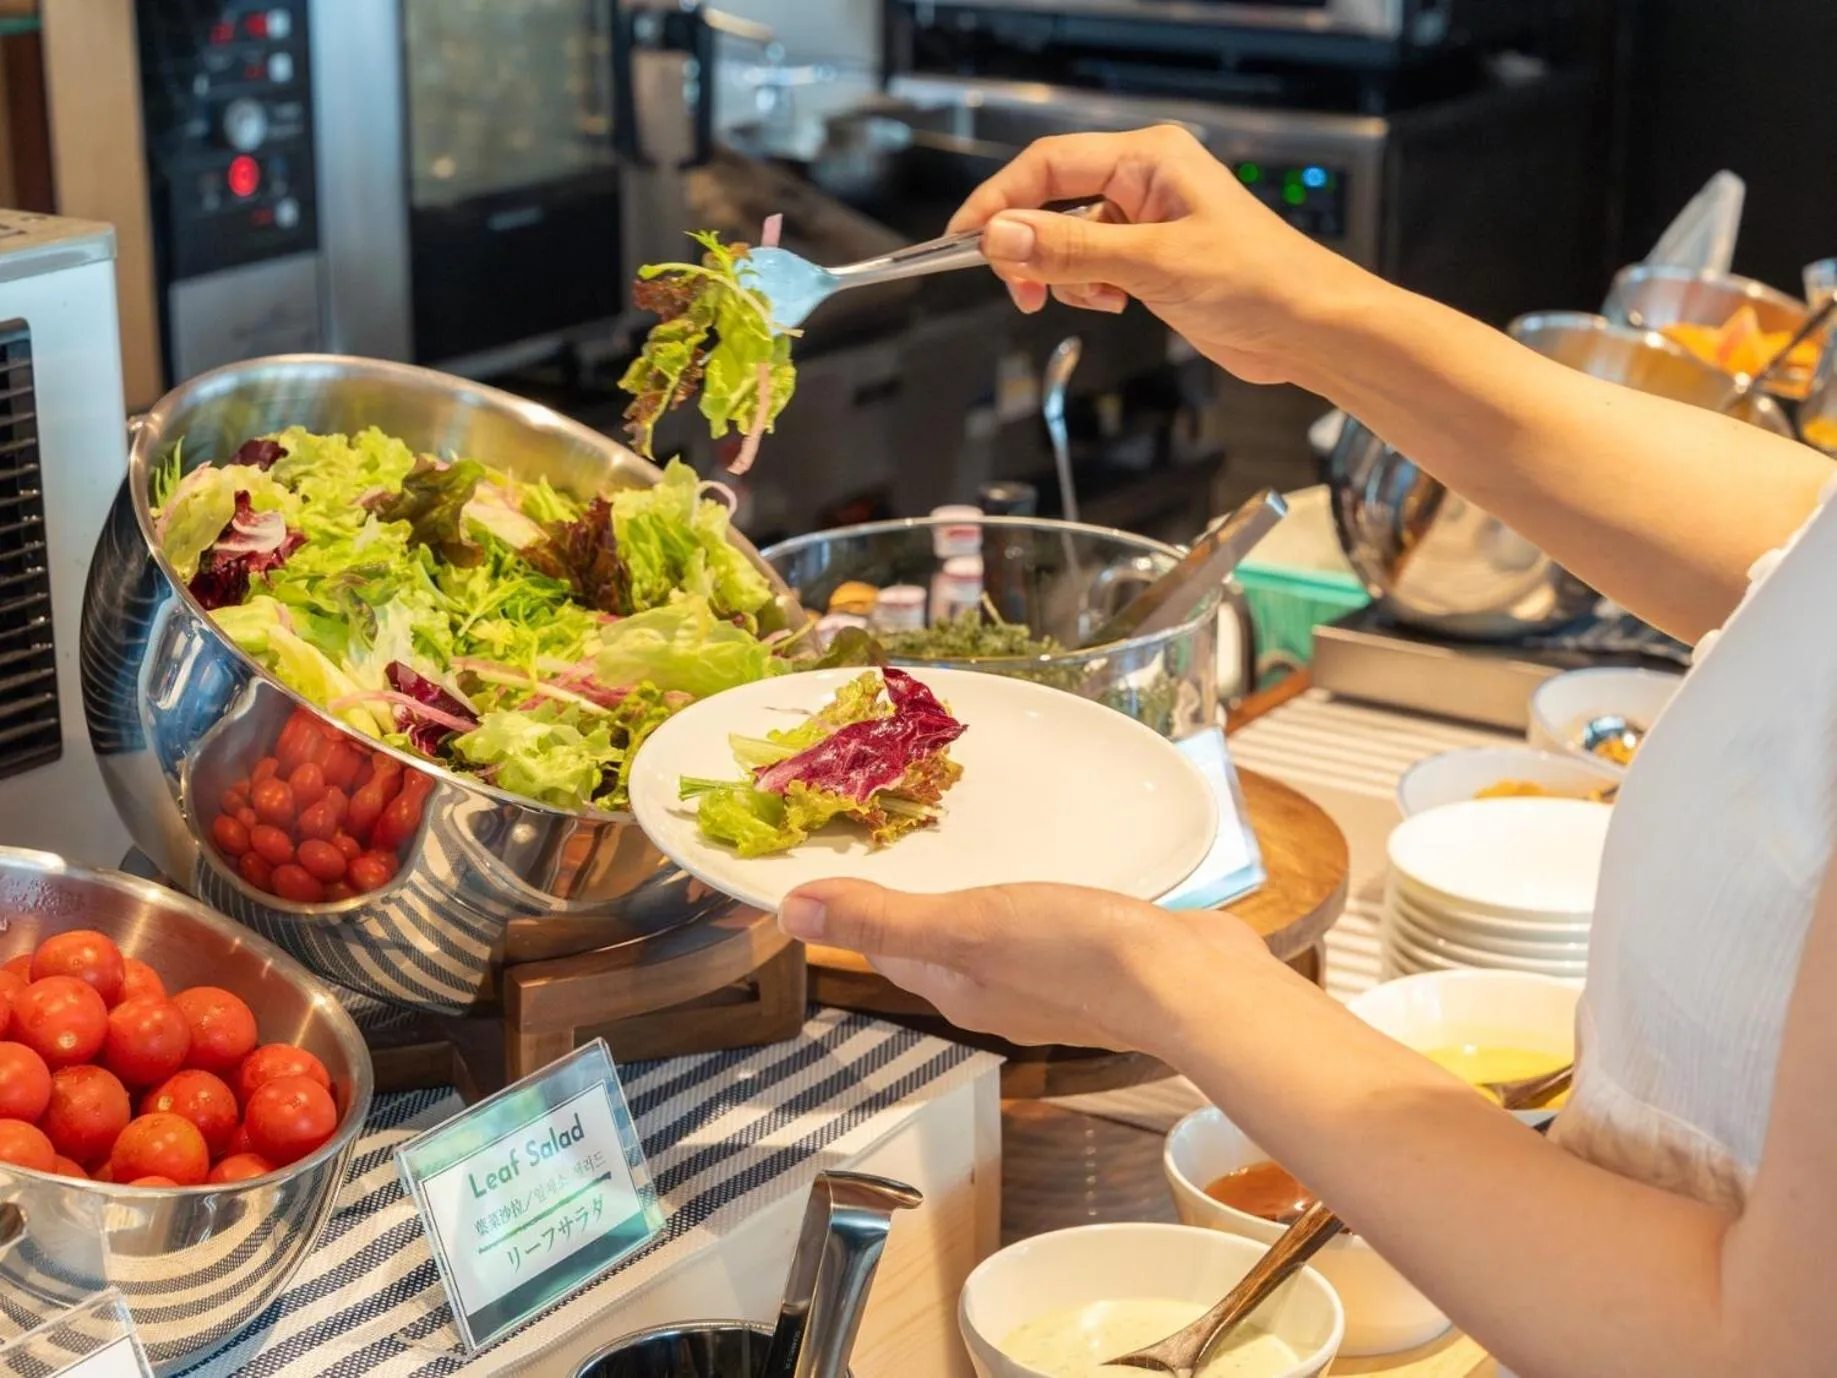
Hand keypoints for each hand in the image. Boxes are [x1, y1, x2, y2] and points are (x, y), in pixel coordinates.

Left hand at [778, 879, 1272, 1053]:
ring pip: (986, 932)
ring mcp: (1048, 979)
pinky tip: (1039, 869)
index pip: (883, 945)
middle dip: (907, 893)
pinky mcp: (1096, 959)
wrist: (1191, 987)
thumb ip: (883, 916)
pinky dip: (1024, 895)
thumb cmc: (1079, 959)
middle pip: (931, 941)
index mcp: (954, 988)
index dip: (853, 905)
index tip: (832, 855)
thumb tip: (789, 912)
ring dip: (967, 891)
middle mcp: (994, 991)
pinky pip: (1040, 924)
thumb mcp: (965, 927)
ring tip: (956, 839)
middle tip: (887, 830)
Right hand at [947, 125, 1368, 385]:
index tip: (965, 240)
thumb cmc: (1260, 282)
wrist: (1309, 330)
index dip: (999, 201)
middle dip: (1029, 247)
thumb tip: (1003, 235)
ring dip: (1062, 275)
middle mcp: (1144, 181)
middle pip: (1050, 201)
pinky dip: (1086, 290)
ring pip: (1066, 240)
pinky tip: (1115, 304)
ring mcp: (1146, 222)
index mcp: (1149, 158)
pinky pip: (1090, 267)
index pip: (1047, 165)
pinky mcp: (1150, 260)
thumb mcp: (1152, 264)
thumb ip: (1071, 249)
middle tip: (1020, 287)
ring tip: (1095, 299)